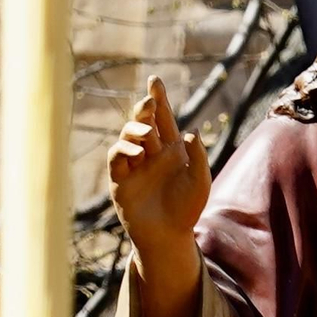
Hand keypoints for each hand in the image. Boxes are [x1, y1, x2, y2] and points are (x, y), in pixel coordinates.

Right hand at [107, 76, 210, 273]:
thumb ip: (197, 156)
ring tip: (145, 133)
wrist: (169, 236)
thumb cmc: (188, 209)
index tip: (155, 80)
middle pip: (144, 121)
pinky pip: (116, 157)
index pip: (163, 118)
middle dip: (145, 107)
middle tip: (150, 100)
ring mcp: (134, 165)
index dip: (159, 99)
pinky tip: (138, 153)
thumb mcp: (200, 181)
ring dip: (135, 128)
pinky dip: (124, 150)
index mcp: (171, 149)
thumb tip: (190, 130)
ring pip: (128, 135)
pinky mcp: (120, 179)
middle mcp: (150, 152)